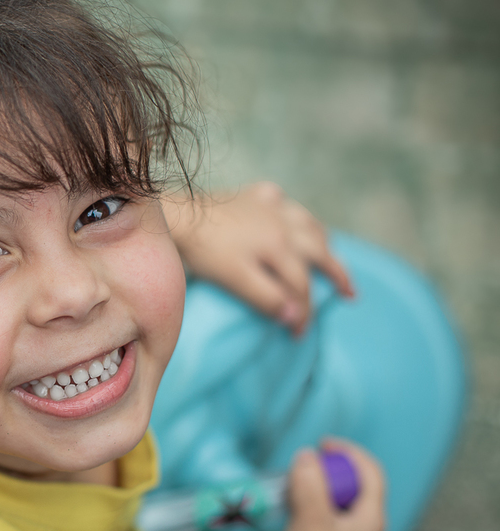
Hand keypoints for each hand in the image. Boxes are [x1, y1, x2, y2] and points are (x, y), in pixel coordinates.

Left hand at [164, 182, 355, 335]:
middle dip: (337, 274)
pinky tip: (283, 211)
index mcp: (280, 246)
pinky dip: (286, 209)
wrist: (178, 216)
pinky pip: (277, 199)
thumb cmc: (204, 252)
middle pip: (319, 250)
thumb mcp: (236, 280)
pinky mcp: (249, 196)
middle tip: (351, 294)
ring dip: (321, 239)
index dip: (304, 312)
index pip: (301, 285)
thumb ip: (266, 298)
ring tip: (328, 253)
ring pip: (306, 222)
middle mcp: (282, 223)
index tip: (300, 335)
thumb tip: (296, 316)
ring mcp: (267, 206)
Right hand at [277, 438, 385, 530]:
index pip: (371, 473)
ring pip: (346, 506)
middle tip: (309, 465)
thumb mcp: (309, 513)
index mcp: (372, 520)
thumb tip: (307, 456)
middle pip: (360, 488)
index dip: (349, 452)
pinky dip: (320, 508)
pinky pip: (336, 521)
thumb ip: (308, 479)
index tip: (324, 443)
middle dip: (335, 470)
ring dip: (325, 490)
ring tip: (299, 486)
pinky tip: (299, 513)